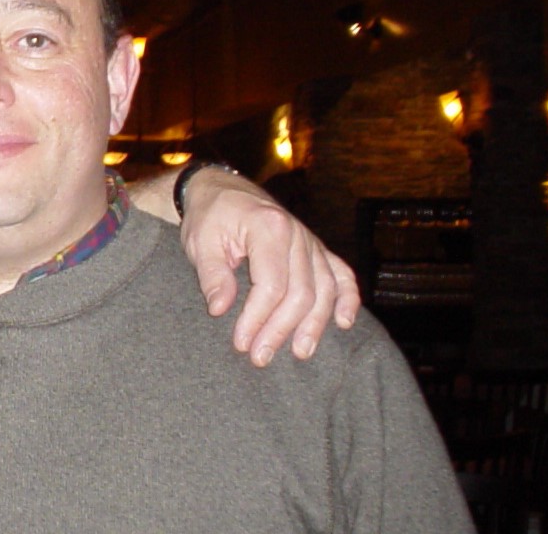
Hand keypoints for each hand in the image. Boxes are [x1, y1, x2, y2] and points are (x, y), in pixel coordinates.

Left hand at [176, 166, 359, 366]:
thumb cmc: (209, 216)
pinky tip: (344, 322)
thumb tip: (221, 308)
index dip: (257, 318)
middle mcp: (297, 234)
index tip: (241, 343)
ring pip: (324, 289)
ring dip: (314, 325)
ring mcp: (311, 241)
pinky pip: (341, 273)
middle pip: (300, 293)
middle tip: (260, 357)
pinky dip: (347, 298)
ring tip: (300, 352)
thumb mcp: (200, 241)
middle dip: (281, 330)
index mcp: (269, 228)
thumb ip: (211, 274)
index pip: (271, 285)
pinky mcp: (316, 248)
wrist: (221, 190)